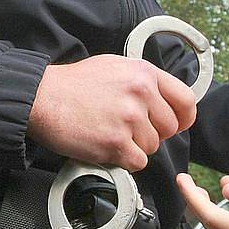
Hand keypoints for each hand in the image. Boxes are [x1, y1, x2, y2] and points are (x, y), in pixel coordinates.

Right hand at [28, 54, 196, 171]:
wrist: (42, 97)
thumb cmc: (74, 84)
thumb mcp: (116, 67)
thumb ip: (144, 81)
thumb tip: (165, 100)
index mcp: (144, 73)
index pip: (186, 100)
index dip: (183, 117)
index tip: (177, 124)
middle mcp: (141, 93)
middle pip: (169, 128)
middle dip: (152, 133)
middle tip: (129, 129)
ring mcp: (129, 119)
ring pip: (152, 147)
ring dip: (135, 146)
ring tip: (111, 132)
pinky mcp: (116, 143)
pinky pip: (138, 162)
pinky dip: (125, 160)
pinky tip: (107, 146)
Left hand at [177, 173, 228, 228]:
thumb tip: (225, 187)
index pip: (212, 217)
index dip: (193, 198)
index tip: (182, 178)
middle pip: (214, 225)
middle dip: (196, 204)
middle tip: (186, 181)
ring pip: (225, 226)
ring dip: (210, 208)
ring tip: (198, 188)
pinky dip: (227, 209)